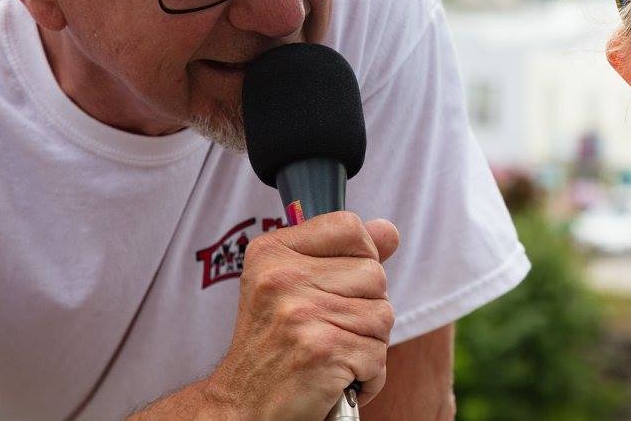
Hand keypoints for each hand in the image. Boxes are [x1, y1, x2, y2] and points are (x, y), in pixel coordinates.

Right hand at [204, 212, 399, 419]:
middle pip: (375, 275)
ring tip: (331, 354)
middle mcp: (283, 279)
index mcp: (272, 253)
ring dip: (368, 344)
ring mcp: (302, 314)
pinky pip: (379, 355)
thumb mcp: (293, 286)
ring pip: (383, 315)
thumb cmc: (273, 346)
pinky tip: (336, 378)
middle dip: (365, 308)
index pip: (350, 227)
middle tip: (326, 330)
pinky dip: (368, 375)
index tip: (336, 285)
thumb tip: (389, 230)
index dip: (360, 257)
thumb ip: (344, 254)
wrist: (241, 407)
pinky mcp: (323, 351)